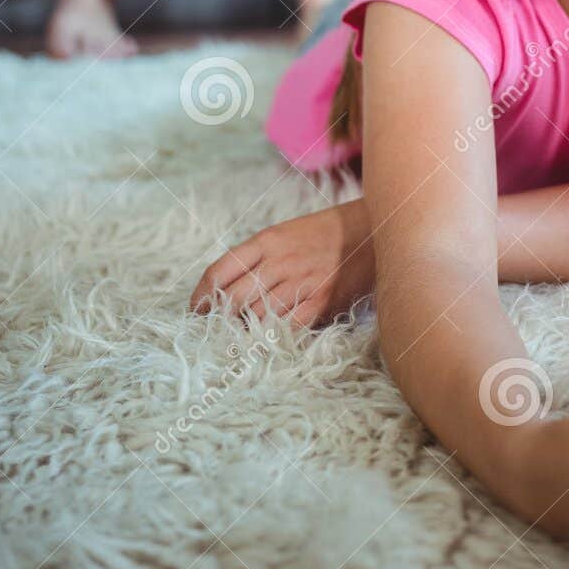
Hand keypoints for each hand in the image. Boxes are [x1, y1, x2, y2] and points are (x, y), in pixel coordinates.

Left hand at [189, 200, 373, 327]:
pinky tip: (270, 338)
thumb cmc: (325, 233)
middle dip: (220, 319)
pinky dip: (275, 336)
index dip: (201, 296)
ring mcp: (302, 282)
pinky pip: (288, 327)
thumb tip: (229, 289)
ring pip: (258, 317)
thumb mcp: (285, 233)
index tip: (195, 310)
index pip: (219, 271)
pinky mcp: (322, 302)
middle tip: (215, 330)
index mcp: (267, 240)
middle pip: (234, 299)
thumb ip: (258, 257)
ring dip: (246, 330)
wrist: (372, 229)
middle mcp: (280, 261)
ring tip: (242, 336)